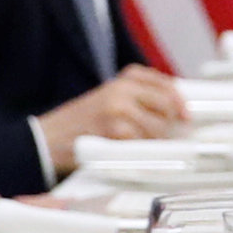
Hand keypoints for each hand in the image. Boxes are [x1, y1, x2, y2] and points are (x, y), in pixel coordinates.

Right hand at [41, 66, 190, 154]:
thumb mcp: (108, 100)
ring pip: (157, 127)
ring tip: (135, 147)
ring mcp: (118, 109)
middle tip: (163, 137)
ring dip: (154, 142)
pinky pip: (142, 143)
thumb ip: (137, 100)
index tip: (185, 115)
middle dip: (169, 124)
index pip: (165, 83)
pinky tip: (125, 153)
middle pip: (166, 105)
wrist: (47, 139)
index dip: (178, 101)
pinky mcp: (114, 130)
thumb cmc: (80, 124)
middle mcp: (122, 89)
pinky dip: (139, 152)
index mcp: (123, 79)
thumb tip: (174, 112)